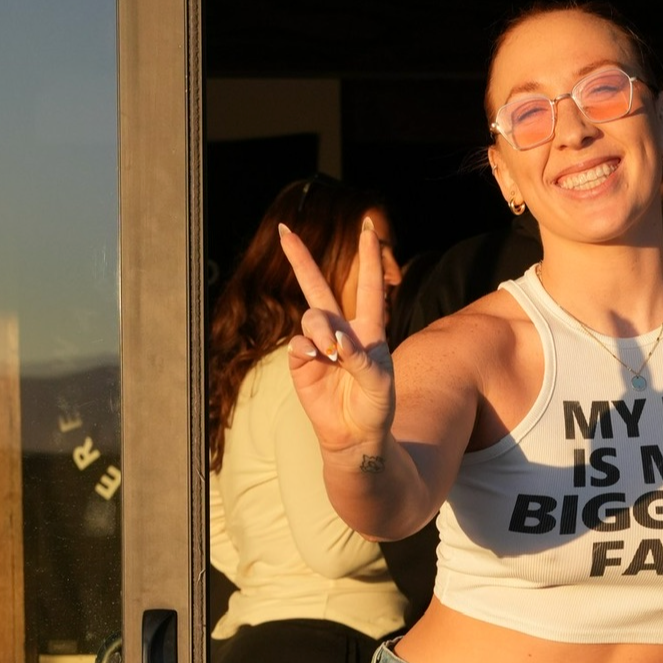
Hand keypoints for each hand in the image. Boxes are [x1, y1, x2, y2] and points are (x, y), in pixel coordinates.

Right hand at [279, 218, 396, 462]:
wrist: (356, 435)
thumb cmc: (376, 407)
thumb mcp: (378, 381)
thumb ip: (359, 356)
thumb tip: (332, 337)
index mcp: (368, 329)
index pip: (368, 286)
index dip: (368, 256)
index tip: (367, 226)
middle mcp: (340, 330)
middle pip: (318, 287)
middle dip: (300, 259)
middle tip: (284, 231)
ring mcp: (317, 344)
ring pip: (310, 317)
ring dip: (319, 330)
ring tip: (331, 353)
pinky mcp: (301, 362)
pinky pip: (298, 344)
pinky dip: (309, 350)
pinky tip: (318, 361)